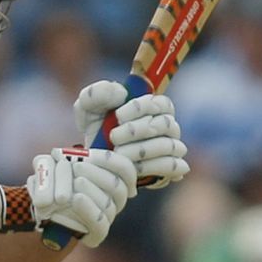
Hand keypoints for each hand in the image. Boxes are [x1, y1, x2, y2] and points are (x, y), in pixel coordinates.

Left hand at [27, 146, 137, 245]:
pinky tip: (77, 199)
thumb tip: (57, 154)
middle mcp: (113, 200)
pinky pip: (99, 224)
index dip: (111, 160)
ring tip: (75, 182)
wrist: (38, 217)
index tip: (89, 154)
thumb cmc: (49, 189)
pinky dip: (89, 210)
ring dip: (91, 190)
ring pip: (108, 204)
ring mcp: (106, 218)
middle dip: (97, 174)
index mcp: (111, 180)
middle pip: (118, 187)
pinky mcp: (97, 235)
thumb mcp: (49, 170)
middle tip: (77, 167)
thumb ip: (53, 160)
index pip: (125, 170)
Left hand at [72, 80, 189, 188]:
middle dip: (137, 130)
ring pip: (169, 145)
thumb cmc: (95, 129)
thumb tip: (121, 92)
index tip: (117, 117)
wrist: (95, 160)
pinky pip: (172, 166)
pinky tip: (132, 168)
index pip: (160, 102)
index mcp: (155, 106)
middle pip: (165, 124)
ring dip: (142, 150)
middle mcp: (168, 125)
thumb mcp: (88, 108)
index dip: (140, 108)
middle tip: (113, 137)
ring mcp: (172, 147)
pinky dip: (152, 166)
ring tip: (119, 153)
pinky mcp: (170, 168)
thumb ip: (97, 93)